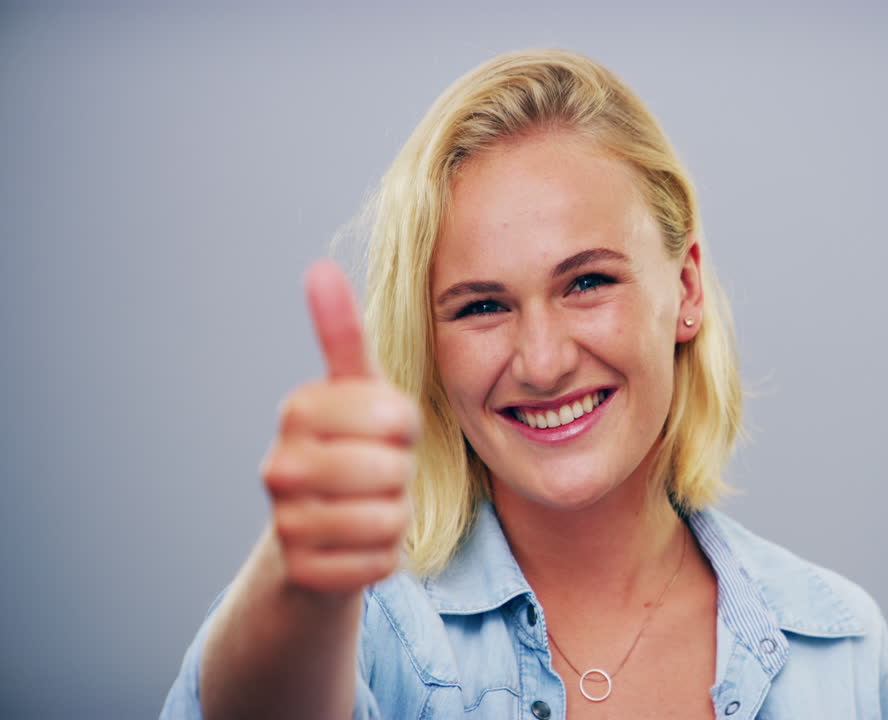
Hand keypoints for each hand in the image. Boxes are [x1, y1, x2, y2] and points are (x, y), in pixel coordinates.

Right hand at [259, 259, 420, 593]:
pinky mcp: (302, 573)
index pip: (395, 414)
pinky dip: (384, 557)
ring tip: (368, 506)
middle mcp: (279, 464)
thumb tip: (319, 267)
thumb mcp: (356, 391)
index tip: (383, 428)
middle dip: (400, 474)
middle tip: (377, 474)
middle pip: (391, 469)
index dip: (405, 426)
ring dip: (395, 516)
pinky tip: (357, 544)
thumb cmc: (350, 448)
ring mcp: (284, 522)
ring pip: (389, 518)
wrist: (314, 535)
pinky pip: (380, 563)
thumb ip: (343, 335)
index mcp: (298, 409)